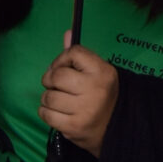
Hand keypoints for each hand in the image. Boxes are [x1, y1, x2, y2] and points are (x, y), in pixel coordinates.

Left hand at [38, 39, 118, 156]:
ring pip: (48, 96)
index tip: (62, 67)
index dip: (61, 59)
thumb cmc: (102, 95)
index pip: (74, 53)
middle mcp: (95, 89)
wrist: (116, 127)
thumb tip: (67, 34)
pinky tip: (56, 111)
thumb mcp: (98, 72)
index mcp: (102, 72)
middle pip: (57, 76)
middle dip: (50, 79)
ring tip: (59, 100)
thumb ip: (79, 56)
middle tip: (55, 84)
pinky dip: (46, 111)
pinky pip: (46, 114)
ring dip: (48, 97)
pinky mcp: (74, 127)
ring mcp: (84, 110)